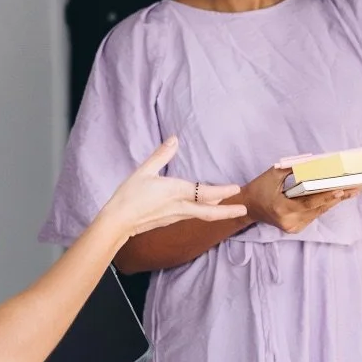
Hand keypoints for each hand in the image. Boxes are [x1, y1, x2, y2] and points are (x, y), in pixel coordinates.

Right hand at [97, 138, 248, 238]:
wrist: (118, 222)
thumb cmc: (129, 195)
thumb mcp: (144, 171)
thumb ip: (161, 155)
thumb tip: (174, 139)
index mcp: (175, 192)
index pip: (204, 192)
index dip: (222, 191)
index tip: (237, 189)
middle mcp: (179, 207)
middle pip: (209, 212)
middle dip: (228, 211)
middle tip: (243, 210)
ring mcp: (175, 216)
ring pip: (201, 215)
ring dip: (217, 211)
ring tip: (228, 207)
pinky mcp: (169, 220)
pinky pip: (192, 216)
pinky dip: (203, 212)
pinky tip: (203, 208)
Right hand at [238, 167, 359, 234]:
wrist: (248, 207)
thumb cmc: (259, 188)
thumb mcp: (273, 174)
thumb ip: (292, 167)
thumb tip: (313, 161)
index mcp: (282, 209)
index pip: (309, 203)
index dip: (326, 196)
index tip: (341, 190)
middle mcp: (290, 222)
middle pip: (318, 209)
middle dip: (336, 198)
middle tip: (354, 189)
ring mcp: (293, 228)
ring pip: (318, 213)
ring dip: (332, 202)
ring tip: (350, 192)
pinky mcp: (295, 228)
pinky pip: (313, 215)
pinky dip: (323, 205)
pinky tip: (336, 197)